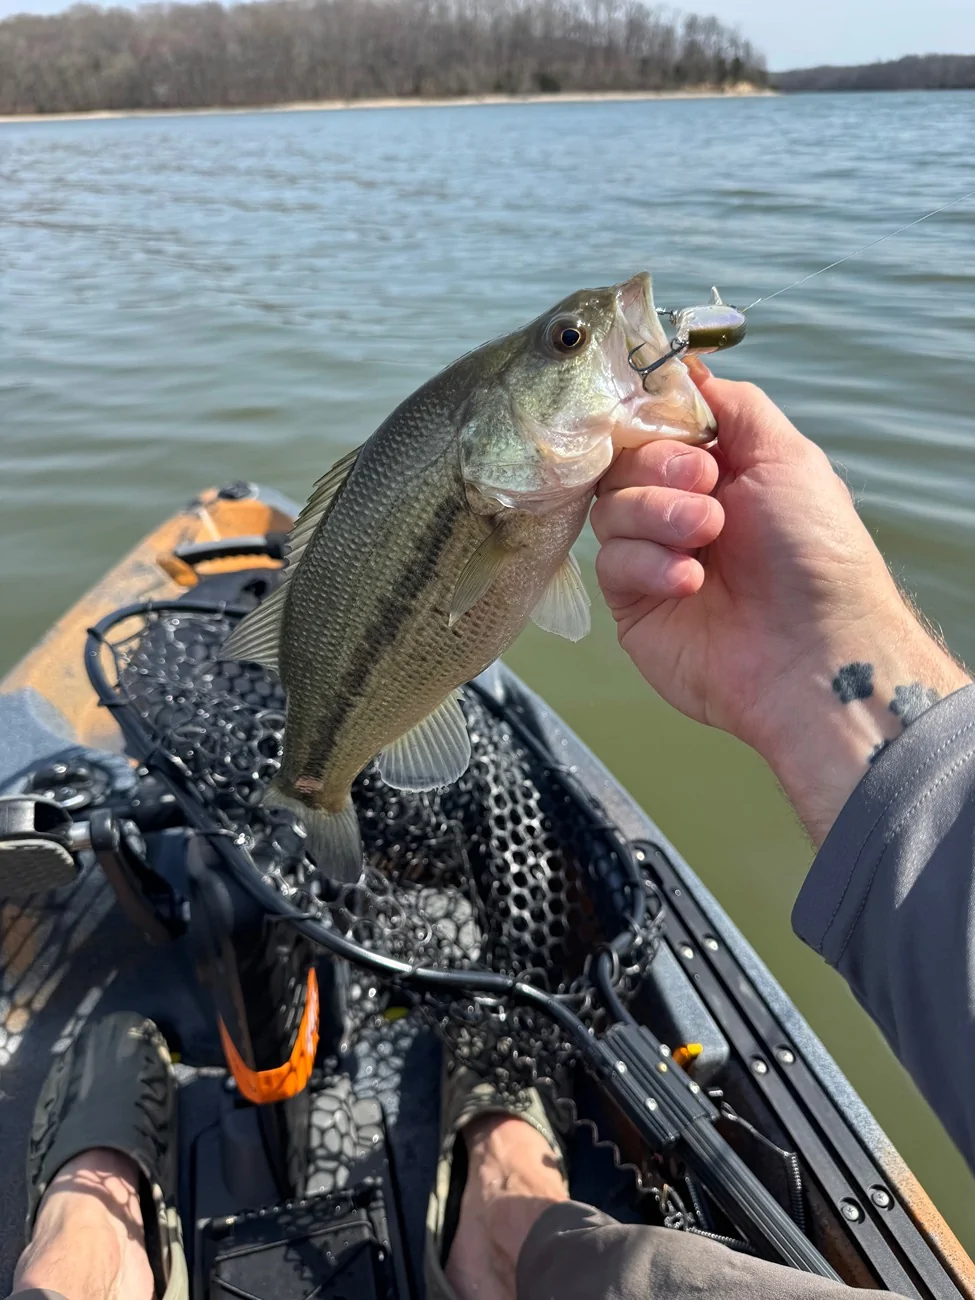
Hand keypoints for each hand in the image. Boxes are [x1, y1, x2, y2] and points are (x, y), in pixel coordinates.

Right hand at [592, 367, 970, 843]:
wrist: (812, 653)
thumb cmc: (814, 554)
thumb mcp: (788, 455)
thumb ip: (732, 405)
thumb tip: (683, 370)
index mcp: (720, 470)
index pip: (656, 425)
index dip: (656, 420)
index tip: (679, 430)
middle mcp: (681, 508)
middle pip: (623, 460)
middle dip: (660, 467)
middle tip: (706, 489)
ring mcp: (653, 555)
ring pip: (609, 508)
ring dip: (658, 514)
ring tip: (707, 537)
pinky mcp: (632, 603)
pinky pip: (609, 561)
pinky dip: (648, 563)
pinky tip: (690, 583)